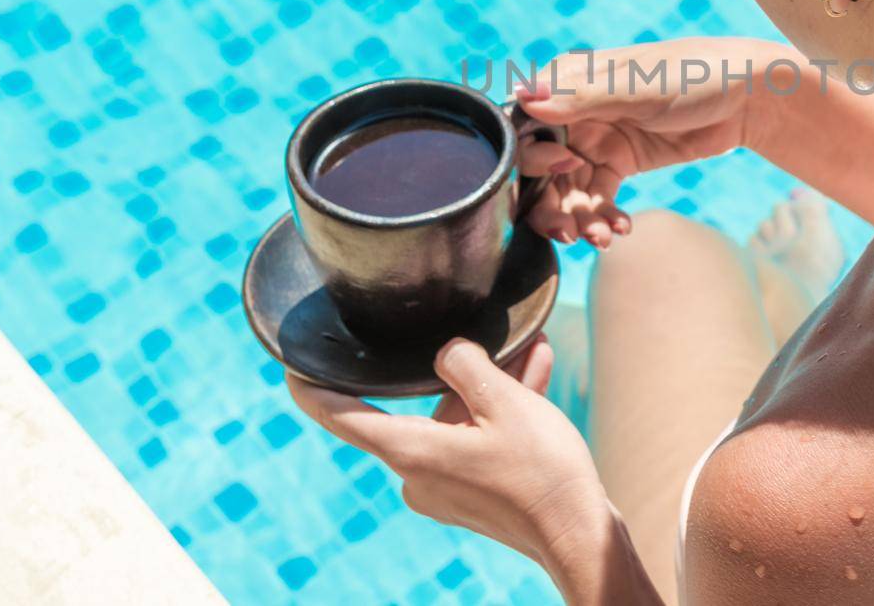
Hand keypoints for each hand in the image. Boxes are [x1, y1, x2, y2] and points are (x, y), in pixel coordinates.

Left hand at [287, 337, 610, 568]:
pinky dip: (501, 414)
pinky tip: (535, 376)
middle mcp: (417, 475)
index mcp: (412, 452)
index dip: (312, 387)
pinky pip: (475, 440)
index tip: (294, 365)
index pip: (341, 416)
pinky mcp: (469, 496)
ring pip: (458, 420)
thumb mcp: (505, 401)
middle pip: (422, 408)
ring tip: (533, 352)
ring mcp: (443, 489)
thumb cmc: (541, 471)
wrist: (579, 535)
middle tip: (500, 339)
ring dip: (493, 389)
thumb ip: (466, 364)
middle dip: (462, 372)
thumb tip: (447, 353)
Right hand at [516, 39, 777, 245]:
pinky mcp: (622, 162)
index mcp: (571, 82)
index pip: (528, 124)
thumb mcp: (638, 87)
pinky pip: (599, 196)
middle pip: (543, 165)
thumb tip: (524, 97)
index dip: (530, 158)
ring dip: (578, 216)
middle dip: (551, 202)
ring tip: (599, 238)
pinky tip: (619, 230)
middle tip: (568, 232)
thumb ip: (582, 98)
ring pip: (570, 188)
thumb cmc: (694, 74)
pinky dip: (604, 215)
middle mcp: (576, 112)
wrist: (749, 97)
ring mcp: (598, 139)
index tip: (560, 175)